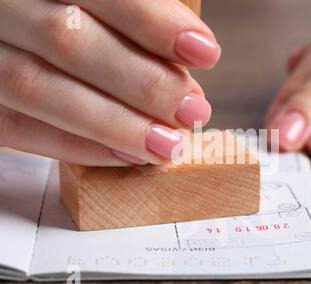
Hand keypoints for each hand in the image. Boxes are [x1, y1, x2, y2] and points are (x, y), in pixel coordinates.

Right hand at [0, 0, 220, 165]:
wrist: (6, 31)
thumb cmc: (65, 16)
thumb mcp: (92, 4)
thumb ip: (129, 16)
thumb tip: (188, 55)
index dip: (152, 22)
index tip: (204, 52)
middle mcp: (0, 5)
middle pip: (67, 39)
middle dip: (142, 81)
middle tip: (192, 109)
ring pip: (38, 87)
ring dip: (115, 124)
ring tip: (168, 146)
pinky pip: (18, 126)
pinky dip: (77, 146)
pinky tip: (126, 155)